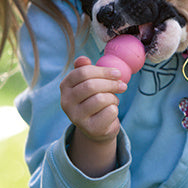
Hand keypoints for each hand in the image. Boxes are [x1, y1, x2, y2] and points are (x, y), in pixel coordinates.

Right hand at [60, 56, 127, 175]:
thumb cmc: (94, 99)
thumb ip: (85, 69)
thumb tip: (82, 59)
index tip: (117, 73)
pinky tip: (110, 112)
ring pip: (101, 99)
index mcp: (65, 86)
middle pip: (91, 85)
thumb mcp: (89, 82)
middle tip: (122, 85)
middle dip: (110, 83)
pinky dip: (114, 109)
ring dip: (113, 98)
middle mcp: (66, 102)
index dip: (103, 71)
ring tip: (113, 100)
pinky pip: (109, 112)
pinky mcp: (89, 128)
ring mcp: (76, 117)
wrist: (96, 128)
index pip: (82, 72)